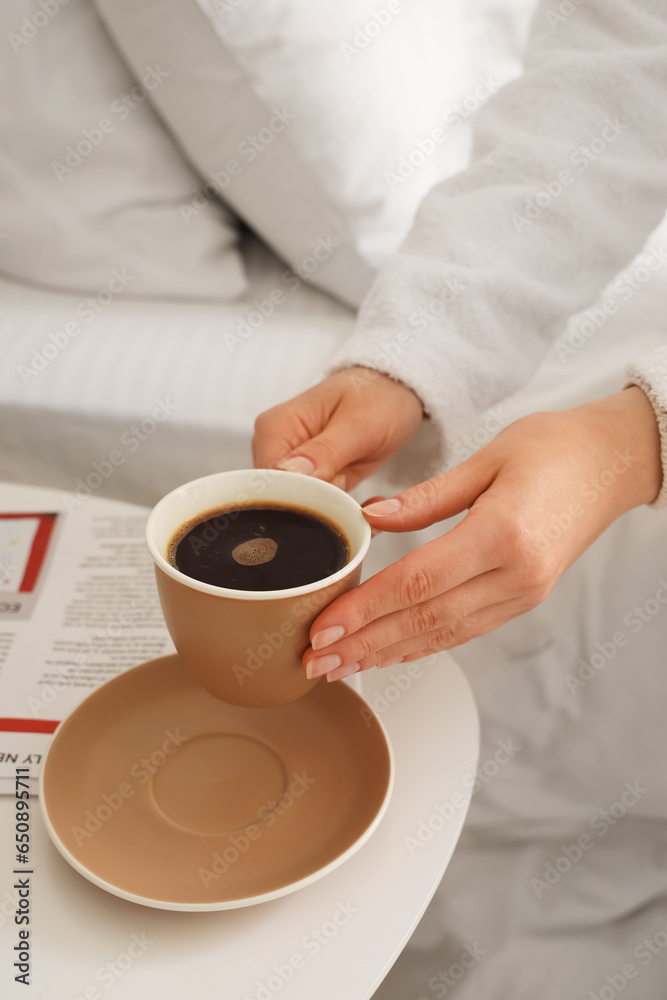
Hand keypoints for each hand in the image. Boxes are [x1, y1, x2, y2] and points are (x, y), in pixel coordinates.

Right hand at [252, 367, 422, 489]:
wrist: (393, 393)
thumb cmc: (377, 397)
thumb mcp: (358, 424)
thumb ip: (325, 451)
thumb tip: (291, 473)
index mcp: (274, 428)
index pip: (270, 481)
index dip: (300, 495)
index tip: (335, 483)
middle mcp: (274, 448)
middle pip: (280, 498)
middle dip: (315, 501)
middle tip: (346, 477)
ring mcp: (289, 464)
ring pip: (297, 505)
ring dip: (327, 504)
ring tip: (349, 475)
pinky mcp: (308, 477)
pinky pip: (312, 504)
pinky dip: (334, 504)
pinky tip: (350, 486)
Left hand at [302, 387, 661, 680]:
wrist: (613, 462)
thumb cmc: (555, 448)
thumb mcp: (486, 458)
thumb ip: (424, 498)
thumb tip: (370, 519)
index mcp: (501, 535)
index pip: (417, 582)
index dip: (366, 609)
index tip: (324, 625)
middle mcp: (515, 575)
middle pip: (424, 620)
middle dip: (364, 643)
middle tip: (316, 659)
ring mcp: (523, 593)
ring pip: (443, 634)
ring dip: (387, 653)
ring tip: (341, 665)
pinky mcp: (524, 598)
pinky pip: (464, 629)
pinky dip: (422, 644)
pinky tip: (390, 652)